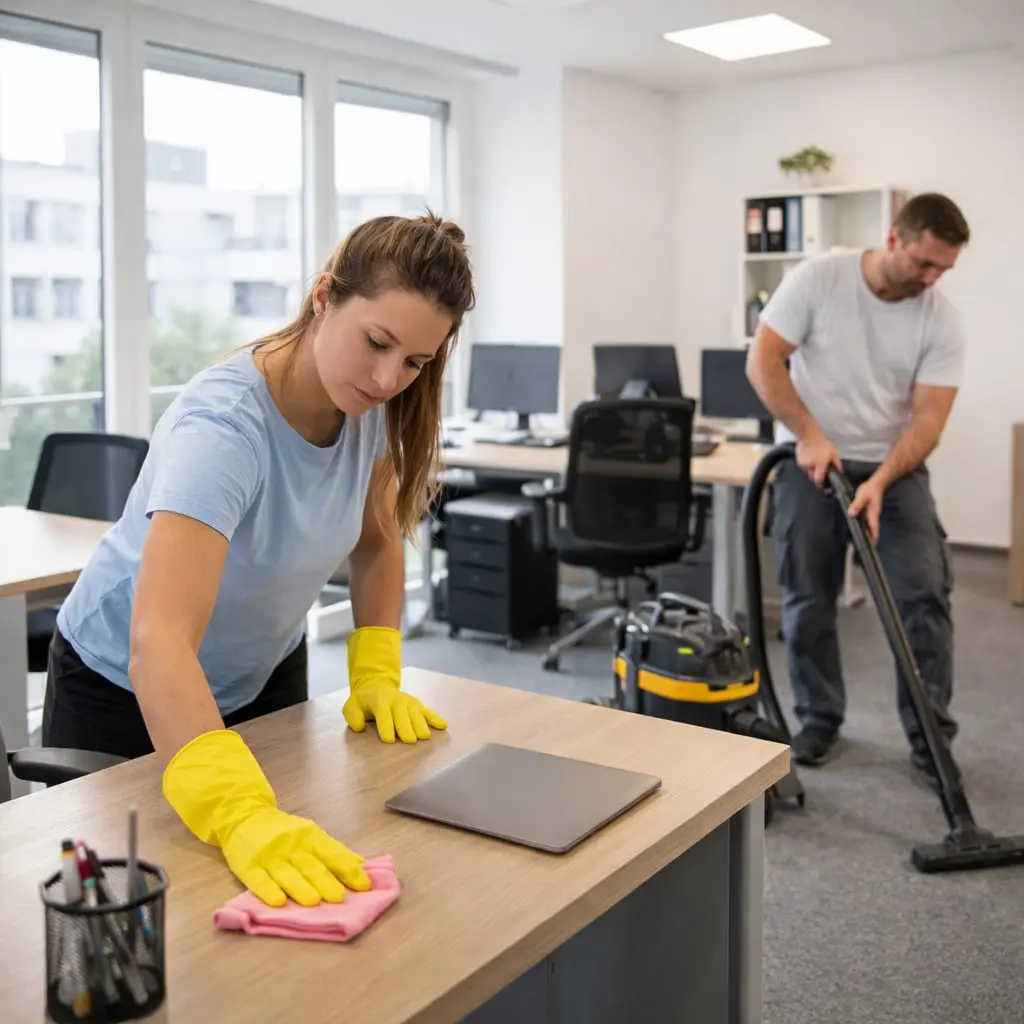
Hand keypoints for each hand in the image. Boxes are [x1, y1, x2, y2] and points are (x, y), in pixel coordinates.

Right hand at [163, 729, 370, 905]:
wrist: (244, 815)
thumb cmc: (284, 832)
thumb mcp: (310, 834)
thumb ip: (332, 851)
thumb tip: (360, 866)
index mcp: (310, 836)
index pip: (332, 852)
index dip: (348, 868)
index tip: (364, 885)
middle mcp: (291, 845)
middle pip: (311, 864)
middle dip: (326, 881)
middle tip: (340, 898)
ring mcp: (269, 856)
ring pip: (287, 873)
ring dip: (301, 887)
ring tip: (314, 901)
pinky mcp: (248, 866)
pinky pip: (258, 880)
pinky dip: (268, 890)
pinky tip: (278, 901)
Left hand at [343, 626, 446, 743]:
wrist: (377, 685)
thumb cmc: (364, 701)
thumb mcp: (351, 706)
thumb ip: (352, 715)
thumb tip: (359, 726)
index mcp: (379, 700)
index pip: (383, 713)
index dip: (386, 726)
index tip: (389, 740)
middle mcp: (397, 700)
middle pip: (402, 714)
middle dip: (406, 727)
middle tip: (410, 741)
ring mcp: (409, 702)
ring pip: (416, 713)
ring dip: (421, 724)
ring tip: (424, 737)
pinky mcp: (417, 705)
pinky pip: (428, 711)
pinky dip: (435, 718)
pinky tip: (443, 726)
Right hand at [795, 431, 840, 486]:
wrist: (808, 435)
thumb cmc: (823, 443)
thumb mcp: (833, 453)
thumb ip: (836, 463)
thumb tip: (840, 471)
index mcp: (820, 464)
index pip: (818, 479)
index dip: (821, 484)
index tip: (823, 484)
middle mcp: (810, 466)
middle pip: (812, 477)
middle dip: (816, 476)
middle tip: (821, 471)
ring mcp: (803, 464)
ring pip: (808, 472)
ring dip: (812, 470)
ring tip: (815, 462)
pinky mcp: (798, 462)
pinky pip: (804, 467)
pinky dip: (807, 465)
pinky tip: (810, 458)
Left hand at [847, 475, 885, 541]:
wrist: (875, 484)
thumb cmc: (870, 490)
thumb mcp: (862, 496)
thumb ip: (857, 505)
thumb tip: (851, 513)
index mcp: (872, 514)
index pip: (874, 529)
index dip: (874, 538)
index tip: (872, 547)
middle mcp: (872, 516)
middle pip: (871, 531)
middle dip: (869, 539)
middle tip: (863, 548)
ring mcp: (870, 515)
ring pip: (867, 527)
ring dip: (864, 534)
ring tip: (858, 542)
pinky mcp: (867, 512)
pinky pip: (864, 522)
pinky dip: (861, 527)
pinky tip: (855, 529)